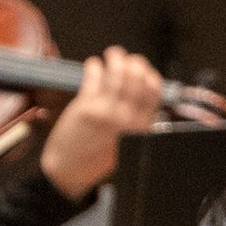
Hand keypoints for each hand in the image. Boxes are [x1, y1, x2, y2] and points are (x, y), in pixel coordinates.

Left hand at [38, 48, 167, 198]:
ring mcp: (108, 112)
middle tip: (124, 58)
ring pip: (117, 74)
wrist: (71, 170)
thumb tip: (141, 86)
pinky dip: (94, 66)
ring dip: (115, 58)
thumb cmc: (98, 154)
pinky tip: (93, 65)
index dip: (148, 73)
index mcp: (142, 126)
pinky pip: (94, 77)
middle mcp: (128, 119)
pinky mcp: (87, 108)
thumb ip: (136, 117)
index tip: (141, 68)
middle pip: (138, 77)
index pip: (154, 90)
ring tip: (111, 55)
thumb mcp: (128, 139)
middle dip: (133, 62)